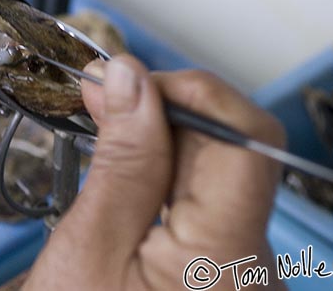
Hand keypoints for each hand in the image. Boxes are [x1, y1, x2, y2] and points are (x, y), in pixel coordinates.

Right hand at [25, 55, 285, 289]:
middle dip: (165, 108)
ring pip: (214, 166)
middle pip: (233, 148)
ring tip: (103, 125)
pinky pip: (201, 193)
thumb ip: (121, 161)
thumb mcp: (88, 246)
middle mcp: (251, 260)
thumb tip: (129, 79)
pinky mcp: (218, 260)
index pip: (247, 141)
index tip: (125, 81)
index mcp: (226, 259)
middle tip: (100, 96)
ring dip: (158, 134)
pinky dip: (159, 166)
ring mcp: (238, 261)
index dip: (191, 93)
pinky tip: (122, 164)